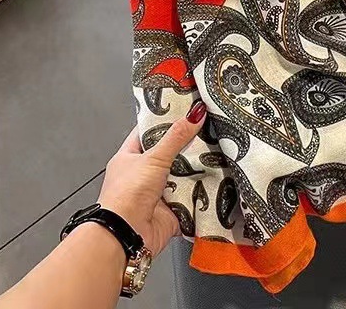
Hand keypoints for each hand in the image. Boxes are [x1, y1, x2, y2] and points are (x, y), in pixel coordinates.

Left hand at [97, 100, 206, 254]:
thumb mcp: (153, 158)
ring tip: (218, 151)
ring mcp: (158, 193)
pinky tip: (217, 181)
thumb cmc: (126, 196)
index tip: (185, 108)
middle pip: (170, 153)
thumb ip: (176, 136)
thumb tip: (195, 113)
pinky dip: (202, 193)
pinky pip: (192, 198)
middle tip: (210, 129)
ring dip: (197, 169)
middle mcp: (143, 174)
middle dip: (189, 146)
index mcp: (130, 157)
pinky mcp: (172, 211)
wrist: (126, 237)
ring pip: (183, 175)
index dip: (166, 118)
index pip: (149, 130)